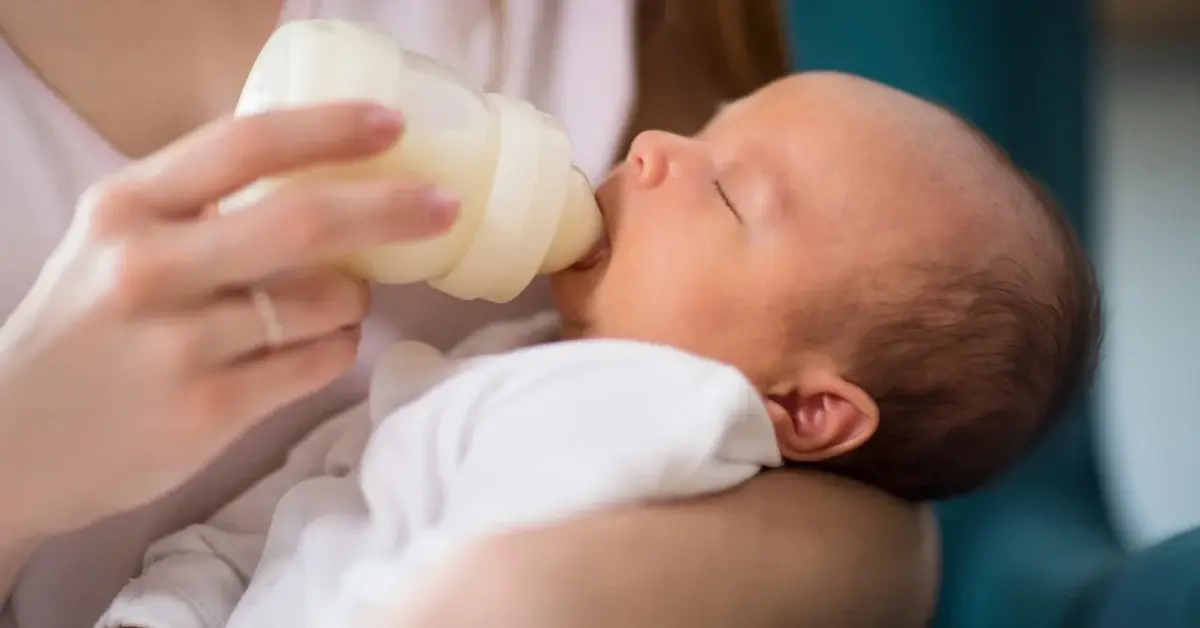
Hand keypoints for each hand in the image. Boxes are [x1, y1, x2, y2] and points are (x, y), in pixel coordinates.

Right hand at [0, 102, 455, 539]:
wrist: (15, 441)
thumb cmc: (85, 329)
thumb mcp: (114, 242)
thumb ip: (196, 205)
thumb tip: (318, 170)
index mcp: (126, 207)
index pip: (244, 144)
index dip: (331, 129)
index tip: (392, 125)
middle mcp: (149, 268)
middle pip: (305, 221)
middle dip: (393, 207)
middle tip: (443, 205)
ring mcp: (180, 344)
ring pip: (325, 301)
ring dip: (357, 294)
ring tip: (341, 298)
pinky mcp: (209, 409)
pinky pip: (319, 362)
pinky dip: (340, 345)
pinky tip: (323, 341)